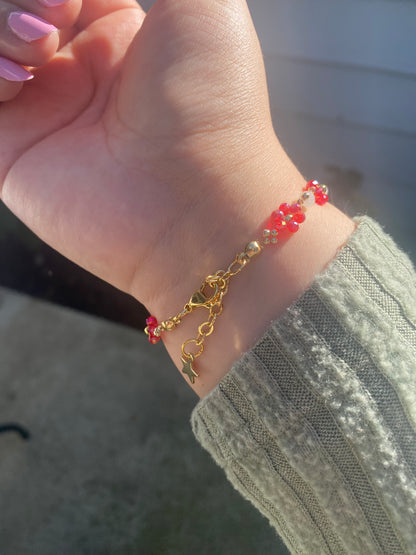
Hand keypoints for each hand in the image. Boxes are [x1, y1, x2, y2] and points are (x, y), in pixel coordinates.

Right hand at [0, 0, 354, 395]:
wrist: (197, 198)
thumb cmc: (213, 103)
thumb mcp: (205, 5)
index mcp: (120, 37)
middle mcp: (79, 75)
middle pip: (19, 12)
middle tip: (60, 13)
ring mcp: (45, 113)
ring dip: (1, 24)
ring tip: (41, 46)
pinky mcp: (14, 153)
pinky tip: (18, 80)